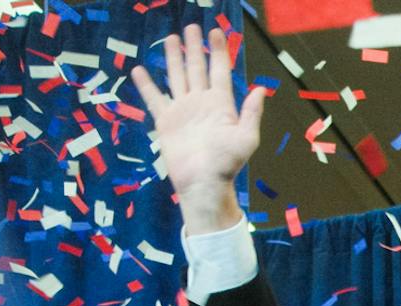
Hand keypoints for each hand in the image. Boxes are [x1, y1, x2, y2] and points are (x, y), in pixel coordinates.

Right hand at [132, 24, 264, 230]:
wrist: (203, 184)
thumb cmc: (227, 164)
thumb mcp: (247, 138)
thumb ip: (251, 113)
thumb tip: (260, 89)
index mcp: (221, 104)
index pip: (220, 70)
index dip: (218, 51)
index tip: (216, 32)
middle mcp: (201, 103)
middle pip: (197, 68)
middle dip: (194, 48)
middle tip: (191, 27)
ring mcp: (183, 111)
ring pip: (177, 77)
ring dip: (174, 58)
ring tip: (171, 38)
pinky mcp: (166, 122)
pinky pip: (154, 98)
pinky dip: (146, 85)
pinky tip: (139, 70)